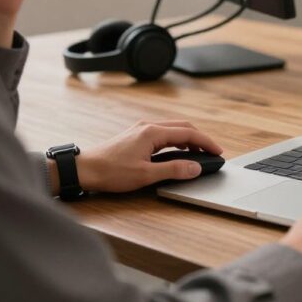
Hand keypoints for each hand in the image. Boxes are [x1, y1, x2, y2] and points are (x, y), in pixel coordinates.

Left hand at [57, 120, 223, 194]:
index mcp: (152, 133)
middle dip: (200, 138)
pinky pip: (162, 133)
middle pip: (182, 126)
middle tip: (211, 152)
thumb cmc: (110, 172)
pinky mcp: (135, 136)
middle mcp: (147, 127)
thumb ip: (173, 170)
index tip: (218, 151)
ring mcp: (140, 130)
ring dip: (188, 138)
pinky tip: (177, 151)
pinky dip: (176, 140)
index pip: (188, 133)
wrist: (84, 169)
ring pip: (172, 128)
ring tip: (198, 153)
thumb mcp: (146, 175)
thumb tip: (195, 167)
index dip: (206, 142)